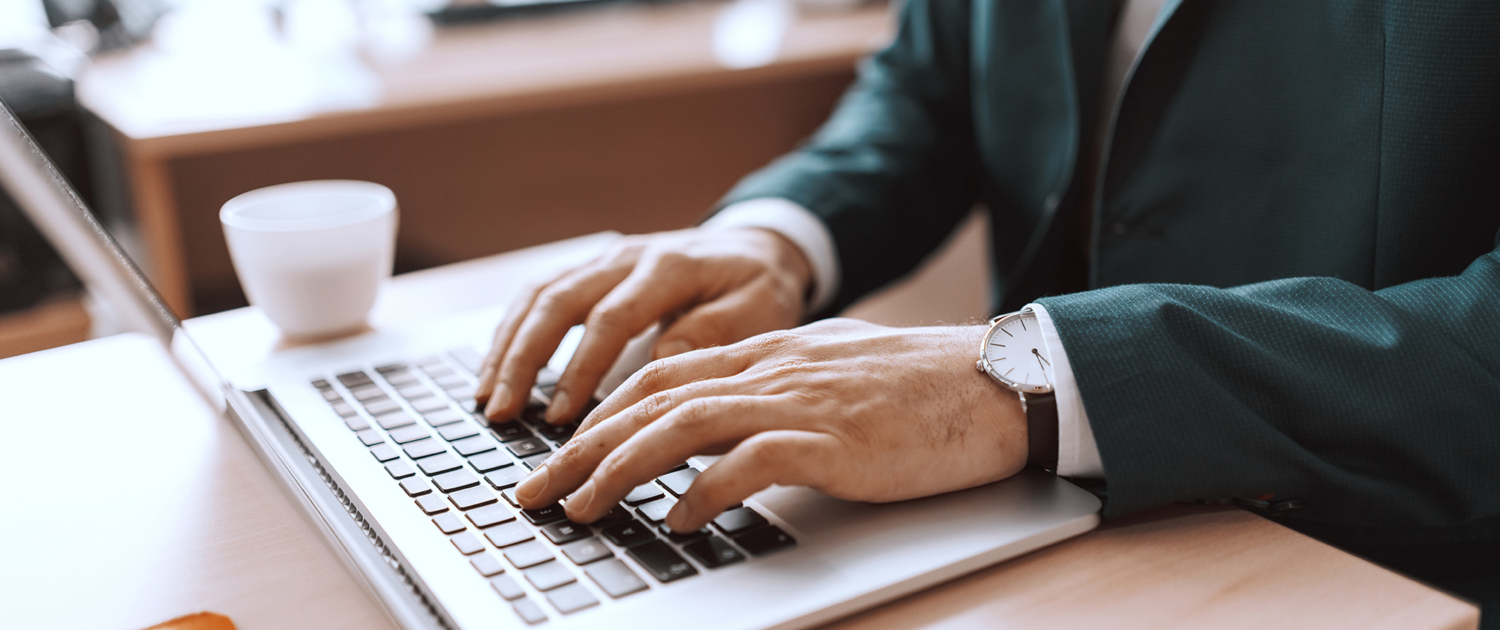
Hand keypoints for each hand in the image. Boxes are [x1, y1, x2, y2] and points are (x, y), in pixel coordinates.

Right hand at [475, 227, 811, 423]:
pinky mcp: (594, 269)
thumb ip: (713, 333)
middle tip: (501, 412)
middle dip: (523, 360)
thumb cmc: (761, 287)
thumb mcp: (760, 309)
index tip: (562, 416)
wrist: (760, 247)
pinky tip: (498, 369)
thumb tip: (661, 362)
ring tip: (487, 398)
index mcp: (670, 266)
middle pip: (558, 300)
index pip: (611, 317)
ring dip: (508, 346)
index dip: (581, 367)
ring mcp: (606, 259)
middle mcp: (628, 255)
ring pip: (540, 294)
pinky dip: (514, 331)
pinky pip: (541, 293)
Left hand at [515, 318, 1028, 531]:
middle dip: (579, 447)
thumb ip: (776, 395)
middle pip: (648, 400)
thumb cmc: (921, 389)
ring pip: (679, 425)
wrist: (997, 382)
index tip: (557, 453)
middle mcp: (769, 369)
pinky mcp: (830, 441)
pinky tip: (678, 521)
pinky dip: (702, 492)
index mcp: (766, 353)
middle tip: (533, 491)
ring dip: (618, 469)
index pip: (658, 376)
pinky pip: (747, 463)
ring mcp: (798, 400)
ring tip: (579, 508)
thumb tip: (728, 436)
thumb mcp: (831, 378)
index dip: (598, 415)